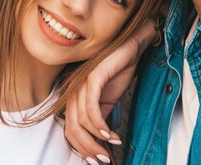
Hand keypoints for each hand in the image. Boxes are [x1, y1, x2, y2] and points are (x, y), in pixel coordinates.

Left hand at [64, 21, 156, 162]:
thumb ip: (100, 117)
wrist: (131, 47)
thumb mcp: (108, 99)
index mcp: (73, 96)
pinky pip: (90, 107)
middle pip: (72, 128)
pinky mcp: (91, 77)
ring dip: (97, 138)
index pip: (70, 128)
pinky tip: (109, 133)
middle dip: (88, 148)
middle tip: (103, 159)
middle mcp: (72, 90)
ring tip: (111, 145)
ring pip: (81, 120)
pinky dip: (99, 123)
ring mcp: (80, 83)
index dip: (81, 147)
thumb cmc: (118, 70)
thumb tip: (98, 140)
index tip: (96, 159)